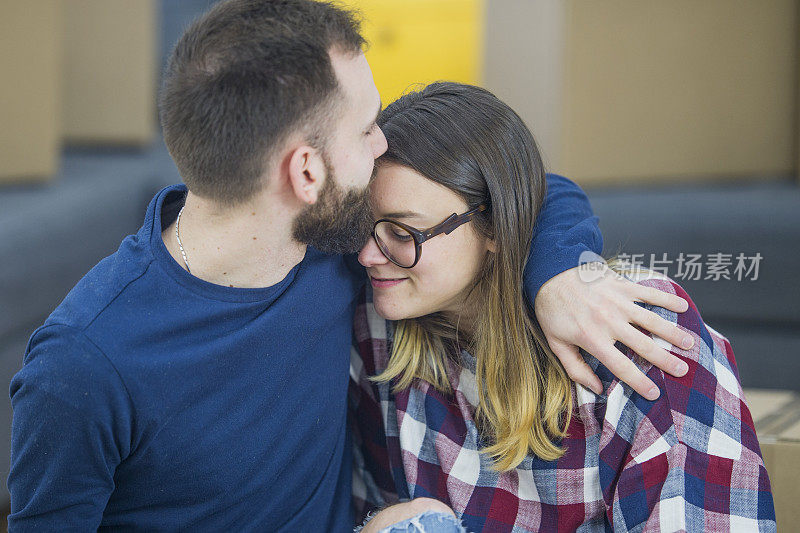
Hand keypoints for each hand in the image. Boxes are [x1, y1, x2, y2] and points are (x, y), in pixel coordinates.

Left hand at [534, 262, 691, 399]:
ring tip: (690, 344)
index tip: (655, 393)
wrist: (550, 272)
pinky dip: (667, 299)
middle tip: (683, 371)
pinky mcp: (621, 285)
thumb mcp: (556, 343)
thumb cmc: (552, 310)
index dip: (639, 382)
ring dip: (673, 332)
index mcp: (592, 338)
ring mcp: (617, 302)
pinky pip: (648, 293)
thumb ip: (575, 368)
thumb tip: (597, 389)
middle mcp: (608, 321)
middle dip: (665, 360)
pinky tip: (683, 306)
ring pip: (652, 320)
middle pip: (643, 345)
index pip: (621, 365)